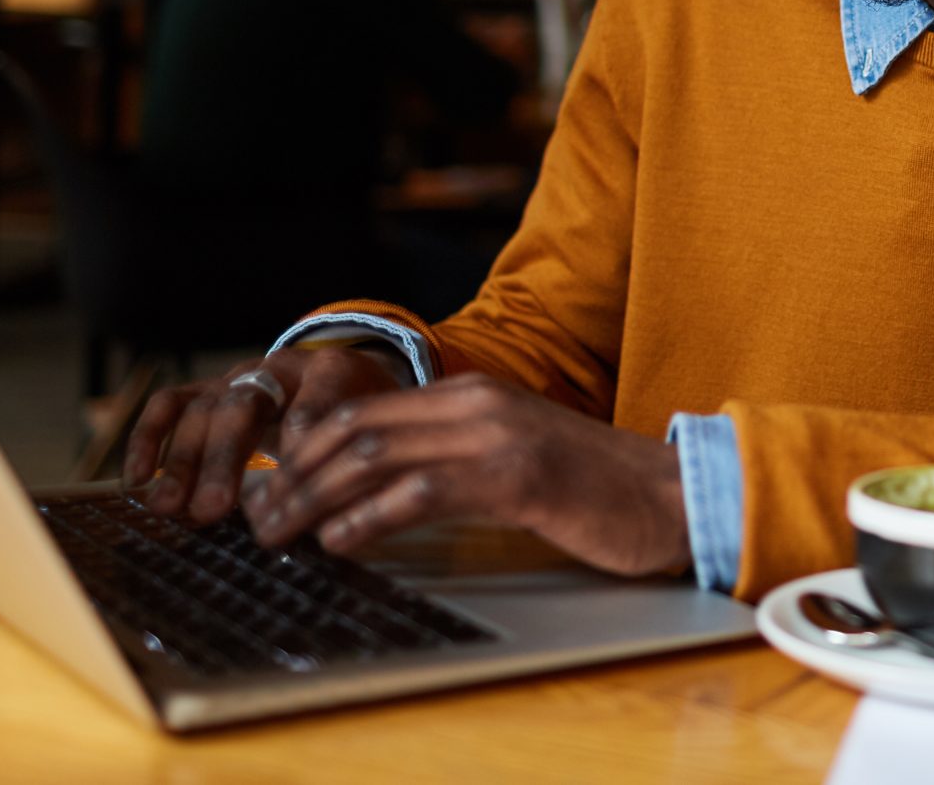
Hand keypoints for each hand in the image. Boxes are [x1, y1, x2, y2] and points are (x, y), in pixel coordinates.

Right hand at [124, 347, 404, 524]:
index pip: (318, 399)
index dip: (305, 433)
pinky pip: (171, 405)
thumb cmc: (357, 417)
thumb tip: (321, 516)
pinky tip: (137, 479)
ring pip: (204, 408)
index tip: (296, 472)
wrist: (344, 382)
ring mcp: (238, 377)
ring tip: (171, 509)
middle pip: (246, 405)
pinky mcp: (208, 390)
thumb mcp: (373, 430)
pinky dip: (149, 438)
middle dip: (226, 458)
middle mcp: (279, 368)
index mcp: (334, 371)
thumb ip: (354, 459)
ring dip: (184, 460)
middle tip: (213, 510)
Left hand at [245, 371, 690, 577]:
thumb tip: (375, 496)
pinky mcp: (517, 476)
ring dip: (313, 499)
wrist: (674, 493)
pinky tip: (341, 541)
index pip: (362, 409)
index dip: (303, 449)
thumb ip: (452, 463)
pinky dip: (369, 517)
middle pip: (355, 428)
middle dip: (292, 476)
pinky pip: (422, 491)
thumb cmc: (594, 491)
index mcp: (473, 393)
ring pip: (375, 456)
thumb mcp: (512, 461)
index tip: (271, 489)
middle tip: (259, 519)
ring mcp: (497, 436)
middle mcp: (477, 403)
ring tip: (280, 535)